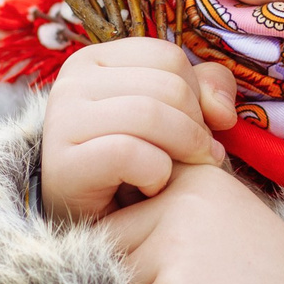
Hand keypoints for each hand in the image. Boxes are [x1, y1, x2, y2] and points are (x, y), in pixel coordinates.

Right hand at [41, 38, 237, 222]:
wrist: (92, 226)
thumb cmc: (136, 166)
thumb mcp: (173, 117)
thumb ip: (204, 90)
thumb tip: (223, 110)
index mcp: (94, 60)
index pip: (169, 57)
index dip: (198, 94)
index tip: (200, 128)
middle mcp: (70, 82)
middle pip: (166, 86)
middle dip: (196, 126)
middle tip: (199, 157)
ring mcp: (60, 121)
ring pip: (149, 115)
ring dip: (184, 150)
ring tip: (184, 173)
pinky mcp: (62, 165)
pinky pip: (128, 153)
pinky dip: (155, 174)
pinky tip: (153, 190)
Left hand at [102, 163, 283, 283]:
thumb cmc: (268, 280)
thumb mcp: (220, 222)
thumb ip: (165, 218)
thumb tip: (89, 240)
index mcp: (189, 176)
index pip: (118, 217)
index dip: (141, 258)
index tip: (188, 274)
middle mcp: (179, 198)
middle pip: (110, 252)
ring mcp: (174, 243)